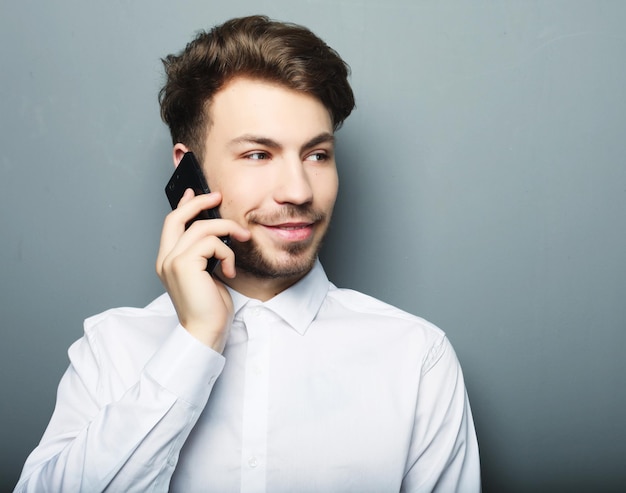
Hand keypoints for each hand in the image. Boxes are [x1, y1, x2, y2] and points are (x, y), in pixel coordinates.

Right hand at [156, 189, 249, 351]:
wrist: (206, 332)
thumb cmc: (209, 308)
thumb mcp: (208, 274)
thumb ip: (205, 254)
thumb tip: (217, 234)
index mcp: (168, 261)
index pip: (172, 224)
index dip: (183, 205)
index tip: (195, 193)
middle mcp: (165, 259)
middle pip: (178, 217)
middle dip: (200, 202)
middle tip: (219, 196)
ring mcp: (172, 261)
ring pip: (201, 228)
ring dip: (227, 230)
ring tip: (242, 240)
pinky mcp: (184, 265)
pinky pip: (212, 243)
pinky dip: (227, 253)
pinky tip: (230, 270)